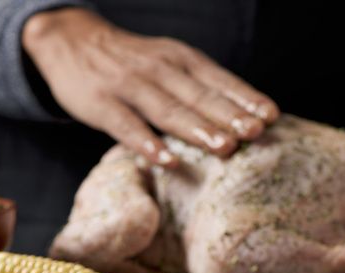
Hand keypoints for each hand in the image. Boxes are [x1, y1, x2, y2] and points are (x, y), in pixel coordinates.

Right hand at [22, 7, 278, 165]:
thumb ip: (201, 85)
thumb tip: (246, 116)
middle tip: (255, 133)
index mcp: (181, 60)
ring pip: (169, 109)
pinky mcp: (102, 103)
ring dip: (198, 129)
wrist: (72, 40)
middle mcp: (160, 69)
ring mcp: (130, 86)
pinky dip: (147, 143)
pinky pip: (127, 126)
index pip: (219, 80)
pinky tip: (166, 160)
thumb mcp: (170, 61)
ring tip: (225, 147)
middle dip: (229, 115)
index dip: (245, 97)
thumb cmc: (134, 61)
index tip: (271, 116)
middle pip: (199, 95)